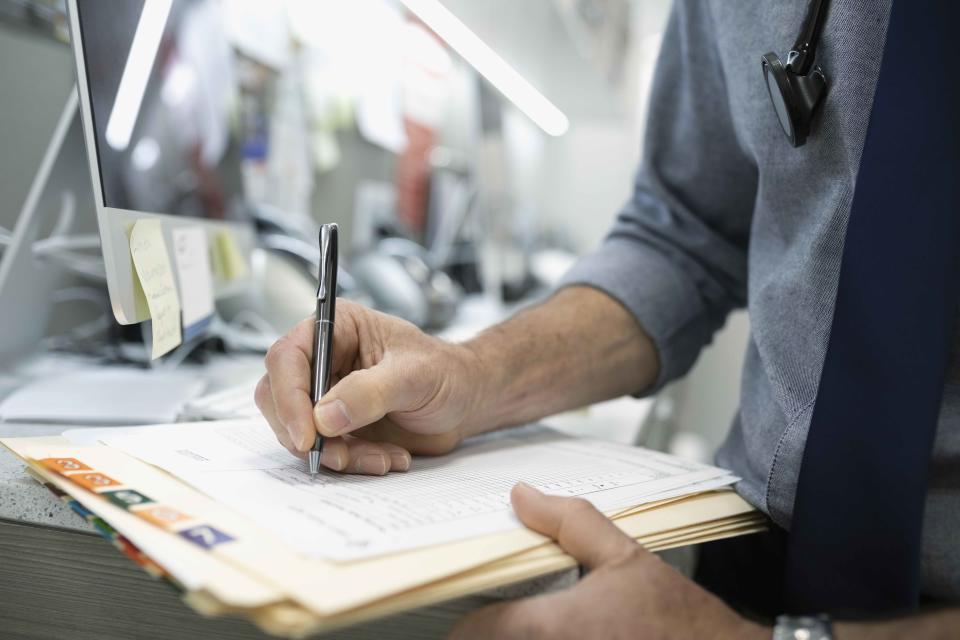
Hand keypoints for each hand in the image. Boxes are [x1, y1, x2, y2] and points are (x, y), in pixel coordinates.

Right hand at [256, 299, 483, 473]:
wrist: (466, 401)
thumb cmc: (447, 373)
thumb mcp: (416, 376)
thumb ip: (371, 391)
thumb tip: (326, 415)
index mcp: (337, 329)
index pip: (287, 357)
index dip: (288, 397)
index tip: (306, 435)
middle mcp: (324, 361)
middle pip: (278, 398)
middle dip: (306, 434)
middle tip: (340, 455)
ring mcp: (326, 396)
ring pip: (298, 432)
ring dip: (336, 454)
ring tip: (382, 457)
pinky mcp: (336, 428)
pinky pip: (324, 452)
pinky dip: (352, 463)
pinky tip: (388, 458)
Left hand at [450, 484, 767, 639]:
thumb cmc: (680, 622)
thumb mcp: (625, 558)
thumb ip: (570, 523)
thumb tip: (522, 495)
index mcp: (550, 630)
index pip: (471, 632)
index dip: (471, 619)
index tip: (483, 606)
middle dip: (489, 634)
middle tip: (505, 618)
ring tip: (537, 629)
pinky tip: (569, 638)